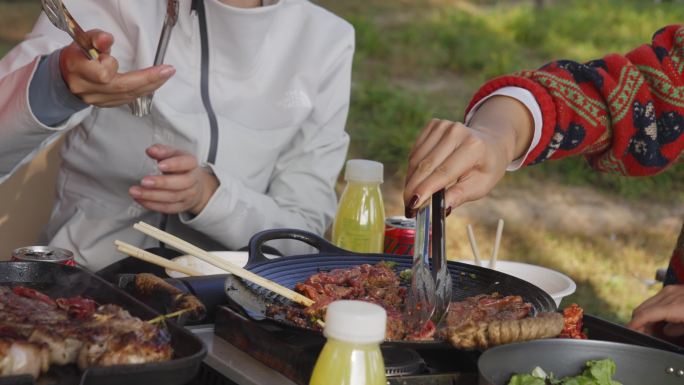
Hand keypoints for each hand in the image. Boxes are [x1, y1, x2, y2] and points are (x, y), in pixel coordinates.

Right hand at [60, 29, 174, 106]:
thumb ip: (97, 38)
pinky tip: (154, 83)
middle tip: (167, 71)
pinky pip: (128, 99)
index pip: (102, 74)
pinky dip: (142, 90)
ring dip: (150, 85)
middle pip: (122, 87)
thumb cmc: (78, 56)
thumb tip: (107, 39)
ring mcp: (96, 100)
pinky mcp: (105, 105)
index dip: (112, 65)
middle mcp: (87, 88)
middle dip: (147, 79)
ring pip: (128, 95)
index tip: (116, 57)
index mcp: (78, 70)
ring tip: (165, 75)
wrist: (67, 76)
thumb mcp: (84, 40)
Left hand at [129, 144, 218, 214]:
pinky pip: (167, 208)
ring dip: (152, 195)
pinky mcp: (181, 206)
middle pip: (181, 183)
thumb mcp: (174, 155)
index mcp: (191, 164)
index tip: (160, 165)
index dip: (174, 165)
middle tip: (144, 181)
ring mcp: (188, 195)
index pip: (186, 163)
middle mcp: (193, 180)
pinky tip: (140, 199)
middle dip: (161, 183)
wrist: (196, 185)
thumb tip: (151, 150)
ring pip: (172, 197)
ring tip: (136, 191)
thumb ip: (162, 151)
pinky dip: (152, 205)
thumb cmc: (182, 168)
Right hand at [403, 96, 533, 216]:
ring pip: (417, 158)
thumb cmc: (486, 167)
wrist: (490, 143)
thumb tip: (441, 209)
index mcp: (473, 147)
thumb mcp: (480, 185)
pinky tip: (416, 179)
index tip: (413, 206)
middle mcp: (456, 132)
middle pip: (426, 165)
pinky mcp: (433, 125)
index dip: (426, 189)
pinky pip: (415, 151)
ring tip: (411, 196)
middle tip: (408, 207)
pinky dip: (412, 168)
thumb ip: (460, 195)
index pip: (443, 172)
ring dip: (411, 179)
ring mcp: (443, 126)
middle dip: (413, 187)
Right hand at [627, 284, 683, 336]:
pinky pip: (655, 299)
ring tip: (651, 328)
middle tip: (641, 334)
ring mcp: (669, 290)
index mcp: (674, 306)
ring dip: (645, 316)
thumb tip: (665, 331)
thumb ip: (677, 329)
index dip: (634, 324)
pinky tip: (658, 318)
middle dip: (638, 322)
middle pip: (642, 309)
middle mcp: (668, 295)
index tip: (629, 330)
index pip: (645, 315)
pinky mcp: (671, 288)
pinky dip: (652, 309)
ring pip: (646, 304)